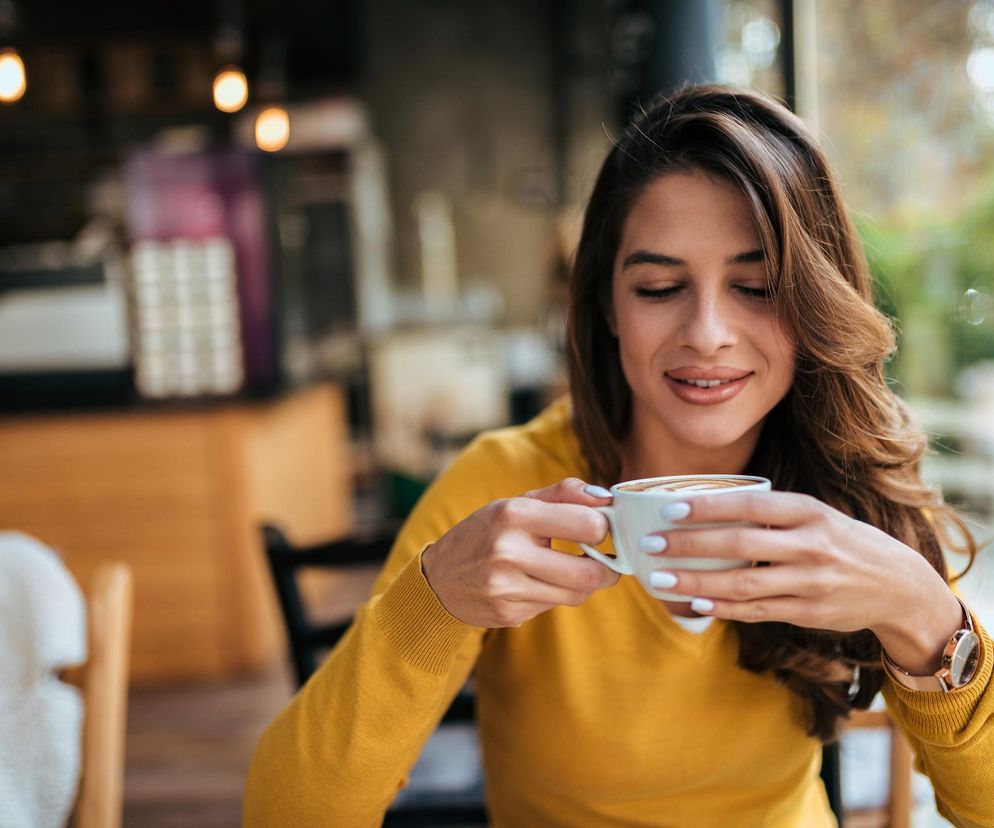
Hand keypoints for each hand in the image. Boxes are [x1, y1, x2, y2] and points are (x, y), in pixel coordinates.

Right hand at [421, 478, 619, 627]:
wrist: (439, 578)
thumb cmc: (486, 533)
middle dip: (608, 567)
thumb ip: (563, 494)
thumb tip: (606, 497)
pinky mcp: (509, 613)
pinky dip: (557, 594)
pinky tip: (542, 583)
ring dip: (585, 583)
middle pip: (589, 572)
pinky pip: (554, 606)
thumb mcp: (517, 504)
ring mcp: (507, 587)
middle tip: (609, 561)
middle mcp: (509, 552)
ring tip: (576, 569)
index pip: (588, 525)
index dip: (604, 528)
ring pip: (576, 594)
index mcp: (514, 515)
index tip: (602, 529)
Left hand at [645, 491, 961, 671]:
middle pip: (740, 544)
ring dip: (696, 583)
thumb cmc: (842, 541)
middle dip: (690, 545)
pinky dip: (723, 607)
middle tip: (651, 544)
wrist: (899, 586)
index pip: (751, 504)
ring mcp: (811, 583)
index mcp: (810, 511)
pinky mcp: (810, 613)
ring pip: (743, 583)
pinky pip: (757, 611)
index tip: (670, 509)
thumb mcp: (816, 515)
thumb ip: (770, 513)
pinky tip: (694, 603)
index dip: (709, 507)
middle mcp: (812, 545)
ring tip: (659, 579)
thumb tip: (704, 507)